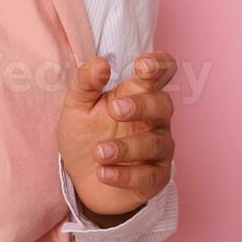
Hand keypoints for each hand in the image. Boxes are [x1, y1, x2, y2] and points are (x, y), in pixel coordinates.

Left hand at [57, 53, 177, 223]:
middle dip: (141, 105)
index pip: (161, 71)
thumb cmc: (85, 134)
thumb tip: (101, 63)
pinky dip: (125, 175)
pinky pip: (148, 176)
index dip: (159, 64)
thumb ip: (87, 82)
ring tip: (98, 152)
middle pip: (164, 104)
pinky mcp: (156, 177)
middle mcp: (155, 118)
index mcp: (138, 93)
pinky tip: (103, 173)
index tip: (142, 65)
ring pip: (155, 143)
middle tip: (114, 110)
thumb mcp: (76, 105)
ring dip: (126, 147)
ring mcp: (158, 148)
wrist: (80, 178)